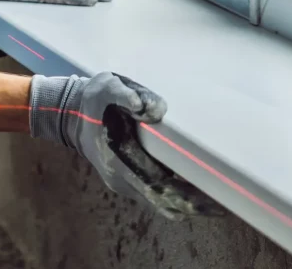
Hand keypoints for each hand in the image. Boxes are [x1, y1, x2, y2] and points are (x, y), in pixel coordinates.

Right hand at [29, 72, 223, 219]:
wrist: (67, 113)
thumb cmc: (92, 99)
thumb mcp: (108, 85)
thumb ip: (129, 94)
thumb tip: (156, 110)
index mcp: (119, 157)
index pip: (158, 187)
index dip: (185, 197)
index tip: (211, 199)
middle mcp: (121, 177)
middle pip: (163, 202)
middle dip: (193, 206)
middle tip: (224, 205)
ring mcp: (122, 182)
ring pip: (159, 203)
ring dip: (185, 204)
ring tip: (216, 202)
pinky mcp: (125, 180)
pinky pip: (153, 196)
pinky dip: (173, 197)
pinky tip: (193, 190)